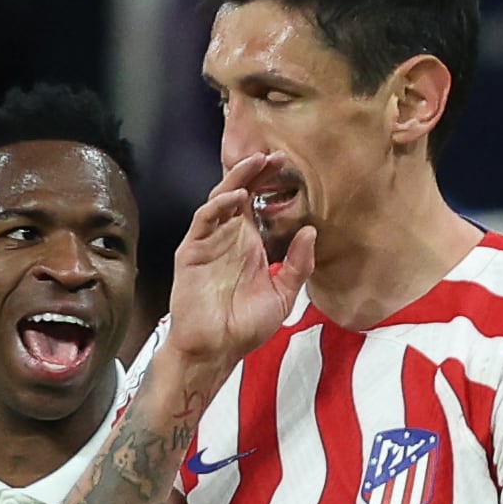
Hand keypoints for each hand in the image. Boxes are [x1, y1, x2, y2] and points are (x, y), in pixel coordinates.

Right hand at [167, 155, 314, 378]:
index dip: (268, 183)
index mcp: (250, 244)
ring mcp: (208, 243)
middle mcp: (228, 238)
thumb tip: (310, 232)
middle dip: (254, 173)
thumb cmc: (245, 325)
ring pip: (220, 200)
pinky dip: (217, 207)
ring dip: (236, 180)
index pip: (258, 204)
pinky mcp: (192, 252)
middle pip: (239, 194)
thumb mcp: (282, 295)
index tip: (286, 164)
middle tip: (273, 155)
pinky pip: (203, 222)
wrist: (216, 348)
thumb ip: (296, 265)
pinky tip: (234, 197)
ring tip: (255, 163)